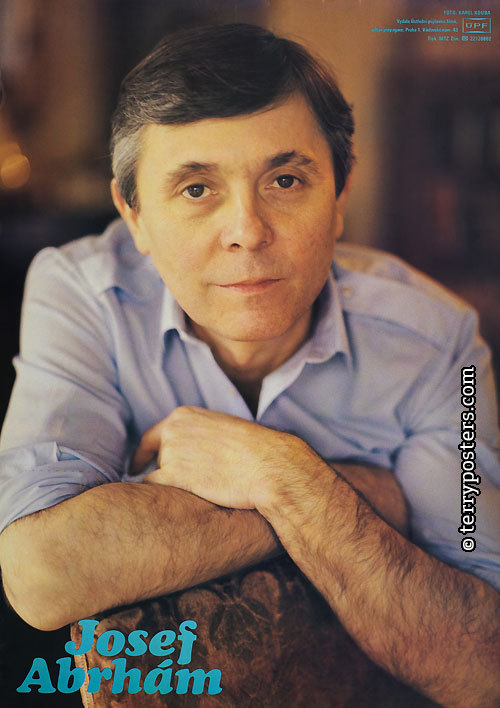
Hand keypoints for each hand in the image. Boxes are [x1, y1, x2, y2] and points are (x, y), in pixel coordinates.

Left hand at [131, 406, 322, 509]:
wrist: (268, 465)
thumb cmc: (256, 451)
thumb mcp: (223, 430)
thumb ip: (200, 437)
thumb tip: (188, 454)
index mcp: (183, 415)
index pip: (153, 436)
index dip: (143, 454)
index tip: (136, 467)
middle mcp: (172, 430)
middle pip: (158, 459)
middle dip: (171, 474)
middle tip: (194, 485)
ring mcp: (171, 452)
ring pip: (158, 478)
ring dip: (175, 488)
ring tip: (204, 492)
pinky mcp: (173, 476)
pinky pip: (155, 493)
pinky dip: (165, 501)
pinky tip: (184, 504)